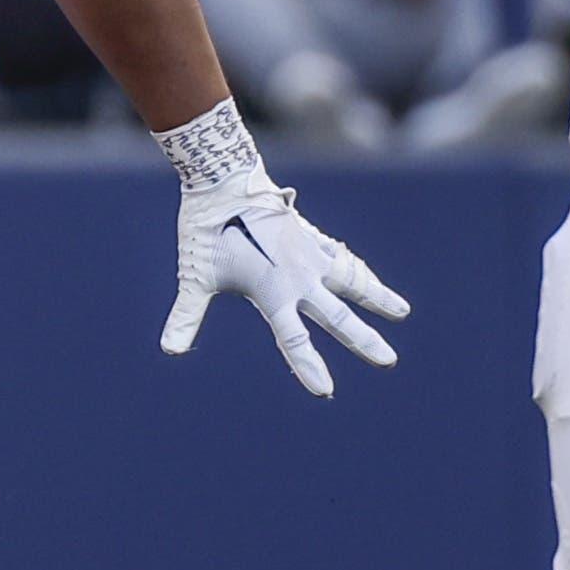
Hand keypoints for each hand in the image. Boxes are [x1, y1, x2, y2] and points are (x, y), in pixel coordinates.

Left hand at [161, 169, 408, 395]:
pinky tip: (368, 278)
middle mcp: (297, 276)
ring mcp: (308, 253)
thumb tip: (168, 349)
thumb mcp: (195, 275)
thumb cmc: (206, 228)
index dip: (308, 367)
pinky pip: (340, 257)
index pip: (293, 339)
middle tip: (389, 360)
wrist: (224, 179)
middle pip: (336, 315)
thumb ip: (186, 315)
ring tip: (401, 312)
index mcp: (272, 292)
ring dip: (376, 296)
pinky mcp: (309, 235)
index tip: (325, 391)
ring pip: (351, 280)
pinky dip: (358, 271)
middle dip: (363, 339)